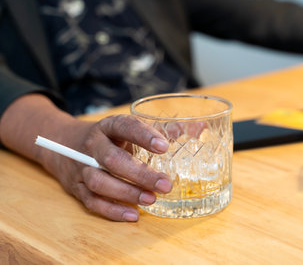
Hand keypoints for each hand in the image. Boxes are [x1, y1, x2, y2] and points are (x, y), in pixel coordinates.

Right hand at [0, 94, 171, 221]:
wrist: (64, 144)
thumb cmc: (109, 138)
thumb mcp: (128, 129)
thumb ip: (162, 130)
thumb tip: (200, 128)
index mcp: (108, 126)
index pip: (124, 126)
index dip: (143, 136)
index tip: (164, 147)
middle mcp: (93, 145)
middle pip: (113, 159)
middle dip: (140, 174)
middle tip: (165, 184)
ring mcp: (82, 167)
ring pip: (100, 181)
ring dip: (126, 193)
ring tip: (151, 200)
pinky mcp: (77, 188)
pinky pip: (92, 202)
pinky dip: (112, 210)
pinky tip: (133, 214)